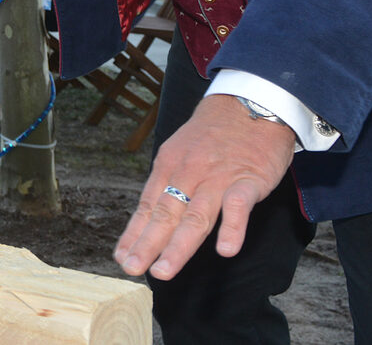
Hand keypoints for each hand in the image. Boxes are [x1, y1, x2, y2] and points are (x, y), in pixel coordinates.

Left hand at [113, 95, 295, 279]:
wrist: (250, 101)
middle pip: (166, 213)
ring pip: (196, 215)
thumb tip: (150, 217)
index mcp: (169, 165)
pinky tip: (226, 251)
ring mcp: (218, 176)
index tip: (121, 257)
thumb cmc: (213, 134)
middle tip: (132, 268)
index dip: (134, 233)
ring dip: (179, 246)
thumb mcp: (181, 151)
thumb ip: (169, 184)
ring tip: (163, 271)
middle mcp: (189, 172)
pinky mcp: (249, 178)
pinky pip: (239, 205)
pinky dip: (232, 227)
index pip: (148, 205)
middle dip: (147, 244)